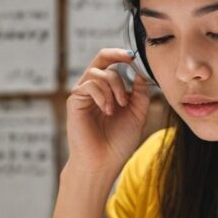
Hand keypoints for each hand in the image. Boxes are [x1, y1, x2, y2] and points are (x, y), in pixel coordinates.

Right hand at [66, 48, 150, 177]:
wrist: (103, 163)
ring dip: (114, 86)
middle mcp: (95, 90)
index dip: (124, 57)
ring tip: (120, 106)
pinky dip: (103, 94)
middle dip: (116, 54)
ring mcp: (84, 95)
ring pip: (99, 72)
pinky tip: (108, 110)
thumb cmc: (119, 143)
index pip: (114, 65)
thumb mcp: (137, 114)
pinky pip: (90, 84)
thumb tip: (142, 71)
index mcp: (109, 91)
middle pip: (101, 59)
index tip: (137, 58)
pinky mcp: (75, 101)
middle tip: (129, 58)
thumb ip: (140, 93)